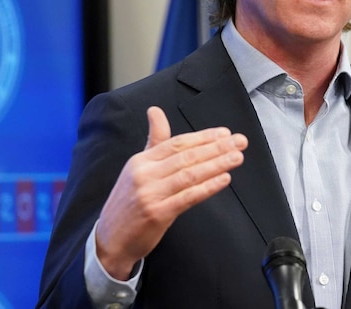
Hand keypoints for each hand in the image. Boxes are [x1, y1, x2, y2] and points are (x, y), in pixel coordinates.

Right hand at [94, 106, 247, 279]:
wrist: (110, 239)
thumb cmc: (129, 202)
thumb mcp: (138, 168)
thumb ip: (154, 141)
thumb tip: (155, 110)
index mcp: (141, 161)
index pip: (177, 143)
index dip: (203, 137)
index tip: (225, 133)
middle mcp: (144, 174)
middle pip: (187, 156)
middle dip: (217, 147)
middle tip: (240, 141)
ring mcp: (150, 194)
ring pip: (190, 175)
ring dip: (217, 164)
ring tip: (237, 157)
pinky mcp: (157, 214)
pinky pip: (188, 197)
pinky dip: (208, 187)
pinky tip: (224, 179)